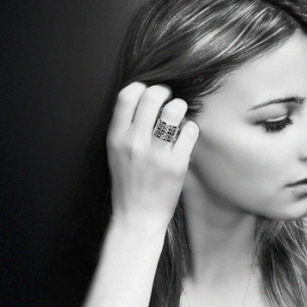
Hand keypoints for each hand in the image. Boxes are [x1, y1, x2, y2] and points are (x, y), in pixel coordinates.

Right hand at [106, 82, 198, 230]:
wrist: (137, 217)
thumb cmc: (128, 185)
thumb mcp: (116, 154)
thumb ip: (125, 129)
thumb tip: (144, 100)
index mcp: (116, 138)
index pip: (127, 96)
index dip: (142, 88)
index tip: (150, 94)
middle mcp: (135, 143)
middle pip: (152, 96)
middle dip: (164, 92)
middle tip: (169, 100)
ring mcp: (156, 154)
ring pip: (174, 110)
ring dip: (180, 107)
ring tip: (180, 115)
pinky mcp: (176, 165)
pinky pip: (189, 132)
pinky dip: (190, 129)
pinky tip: (186, 136)